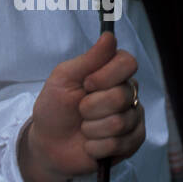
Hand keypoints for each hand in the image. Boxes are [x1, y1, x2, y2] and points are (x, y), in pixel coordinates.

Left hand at [18, 32, 144, 181]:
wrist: (49, 143)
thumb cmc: (55, 106)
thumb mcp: (64, 78)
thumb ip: (89, 59)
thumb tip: (110, 35)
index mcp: (112, 72)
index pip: (128, 62)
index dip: (107, 75)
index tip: (86, 83)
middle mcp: (128, 93)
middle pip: (122, 95)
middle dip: (91, 106)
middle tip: (80, 110)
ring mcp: (133, 118)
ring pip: (120, 122)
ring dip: (92, 128)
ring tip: (84, 128)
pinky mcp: (133, 142)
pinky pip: (121, 144)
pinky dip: (97, 146)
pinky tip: (90, 144)